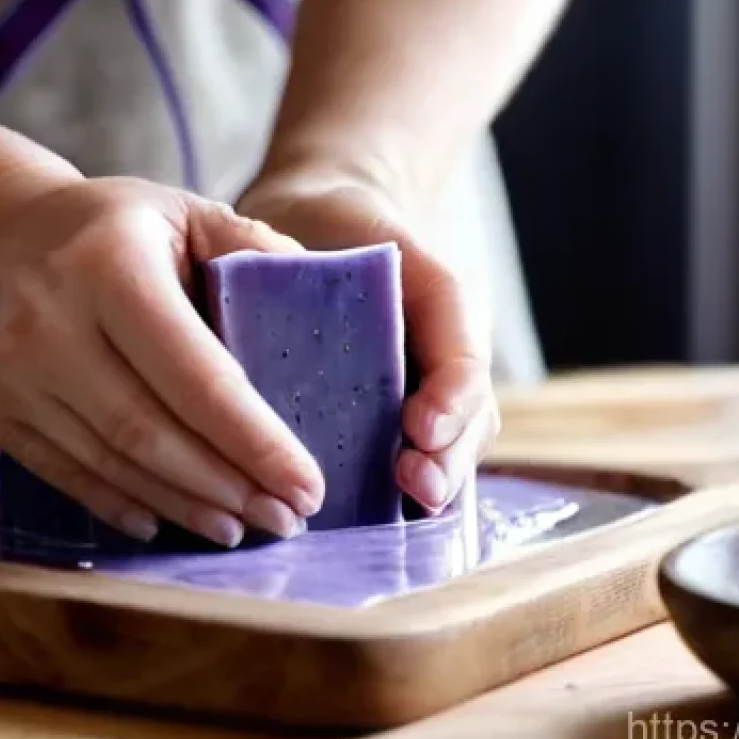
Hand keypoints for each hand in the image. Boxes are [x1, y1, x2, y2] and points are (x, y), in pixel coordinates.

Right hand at [0, 177, 325, 547]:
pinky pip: (65, 472)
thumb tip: (316, 298)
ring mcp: (9, 372)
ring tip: (241, 525)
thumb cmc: (108, 225)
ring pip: (110, 462)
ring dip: (183, 504)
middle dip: (227, 486)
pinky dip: (122, 502)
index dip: (254, 439)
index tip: (306, 484)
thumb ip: (249, 247)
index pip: (194, 373)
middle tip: (287, 517)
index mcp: (108, 265)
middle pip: (149, 432)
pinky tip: (168, 519)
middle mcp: (47, 321)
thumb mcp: (180, 210)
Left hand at [238, 169, 499, 514]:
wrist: (332, 226)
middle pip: (469, 412)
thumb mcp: (324, 221)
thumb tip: (269, 317)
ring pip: (452, 440)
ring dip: (437, 478)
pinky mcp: (402, 412)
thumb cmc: (331, 225)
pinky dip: (406, 489)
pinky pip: (419, 453)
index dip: (451, 397)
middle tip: (418, 485)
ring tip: (411, 506)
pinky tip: (373, 517)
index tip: (419, 429)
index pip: (462, 352)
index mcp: (438, 296)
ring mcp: (430, 383)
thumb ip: (302, 262)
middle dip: (450, 457)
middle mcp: (444, 347)